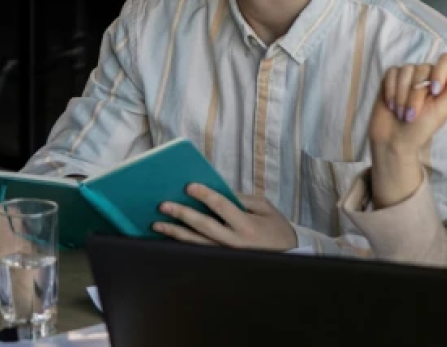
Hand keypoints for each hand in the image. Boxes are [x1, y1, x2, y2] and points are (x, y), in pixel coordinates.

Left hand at [153, 184, 297, 250]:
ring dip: (175, 233)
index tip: (189, 186)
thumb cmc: (277, 230)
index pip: (222, 206)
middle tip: (164, 205)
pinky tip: (170, 238)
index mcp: (247, 225)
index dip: (205, 195)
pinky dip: (183, 245)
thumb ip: (243, 199)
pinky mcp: (222, 261)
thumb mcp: (266, 209)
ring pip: (196, 243)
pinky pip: (198, 252)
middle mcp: (234, 242)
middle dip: (183, 214)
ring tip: (158, 224)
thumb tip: (220, 192)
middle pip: (203, 226)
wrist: (289, 258)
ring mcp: (226, 254)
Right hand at [368, 54, 446, 207]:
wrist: (396, 139)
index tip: (434, 91)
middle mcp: (426, 74)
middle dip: (416, 94)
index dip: (439, 72)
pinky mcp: (391, 78)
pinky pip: (391, 73)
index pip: (446, 60)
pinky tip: (392, 104)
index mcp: (443, 81)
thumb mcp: (442, 110)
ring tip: (401, 112)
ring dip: (402, 95)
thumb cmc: (422, 128)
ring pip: (405, 71)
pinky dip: (391, 91)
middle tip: (412, 114)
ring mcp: (408, 75)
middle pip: (422, 69)